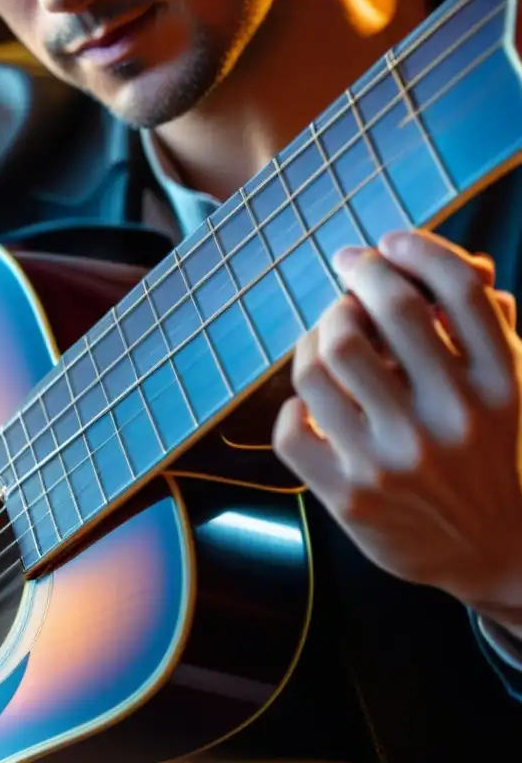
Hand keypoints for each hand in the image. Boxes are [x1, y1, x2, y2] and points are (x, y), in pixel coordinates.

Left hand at [272, 230, 521, 635]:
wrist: (491, 552)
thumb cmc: (489, 454)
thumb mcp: (506, 390)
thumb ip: (485, 325)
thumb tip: (455, 261)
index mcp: (498, 385)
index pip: (460, 291)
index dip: (417, 250)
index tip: (388, 243)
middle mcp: (450, 420)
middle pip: (383, 314)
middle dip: (356, 280)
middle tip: (347, 276)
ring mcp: (395, 461)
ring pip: (324, 362)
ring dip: (315, 336)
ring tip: (324, 337)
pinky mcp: (351, 497)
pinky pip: (293, 428)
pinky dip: (293, 406)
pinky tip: (312, 406)